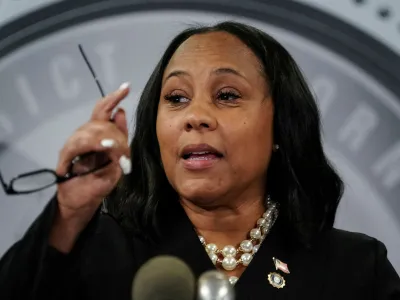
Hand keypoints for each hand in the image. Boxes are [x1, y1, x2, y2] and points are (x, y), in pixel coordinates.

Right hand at [55, 82, 130, 220]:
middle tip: (122, 155)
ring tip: (113, 156)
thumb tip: (121, 113)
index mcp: (99, 134)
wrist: (80, 202)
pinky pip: (75, 146)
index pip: (104, 110)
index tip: (126, 87)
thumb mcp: (117, 162)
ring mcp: (75, 143)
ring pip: (91, 132)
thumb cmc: (98, 182)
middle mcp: (86, 134)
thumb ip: (120, 140)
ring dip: (106, 144)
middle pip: (101, 122)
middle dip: (115, 137)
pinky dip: (85, 151)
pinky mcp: (66, 155)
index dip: (114, 98)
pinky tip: (98, 152)